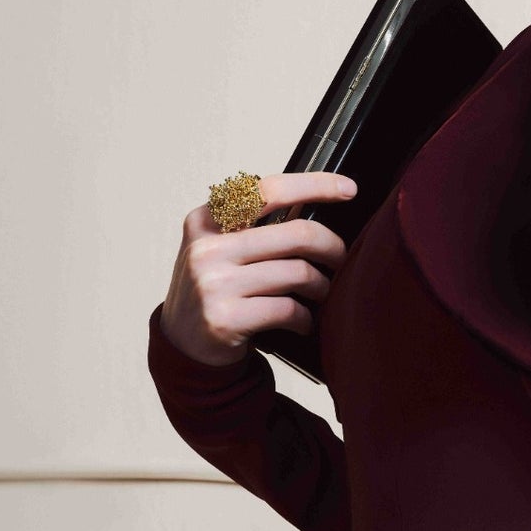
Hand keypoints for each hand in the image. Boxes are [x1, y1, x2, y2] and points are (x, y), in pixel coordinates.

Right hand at [159, 172, 358, 366]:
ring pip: (299, 274)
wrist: (182, 346)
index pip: (268, 190)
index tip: (347, 189)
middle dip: (332, 246)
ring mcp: (213, 284)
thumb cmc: (213, 290)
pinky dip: (306, 318)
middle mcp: (206, 249)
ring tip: (320, 293)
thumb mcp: (219, 248)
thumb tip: (316, 205)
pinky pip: (289, 310)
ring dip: (321, 287)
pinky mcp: (225, 319)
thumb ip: (252, 226)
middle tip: (341, 258)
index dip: (315, 185)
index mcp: (205, 221)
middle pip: (297, 234)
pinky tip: (303, 322)